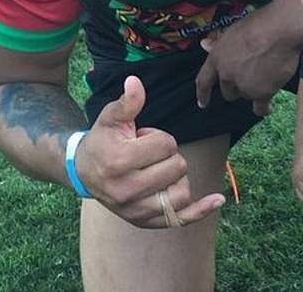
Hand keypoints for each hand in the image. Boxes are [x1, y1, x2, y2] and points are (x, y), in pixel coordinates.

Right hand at [75, 76, 224, 227]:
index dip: (159, 136)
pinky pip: (179, 219)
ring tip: (156, 170)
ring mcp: (136, 210)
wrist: (84, 172)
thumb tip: (135, 81)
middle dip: (168, 154)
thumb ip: (128, 102)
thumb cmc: (103, 140)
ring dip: (176, 176)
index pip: (166, 145)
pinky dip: (200, 210)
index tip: (142, 138)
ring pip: (181, 191)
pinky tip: (217, 200)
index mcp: (120, 161)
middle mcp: (128, 190)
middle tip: (147, 154)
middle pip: (177, 166)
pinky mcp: (143, 221)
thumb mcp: (111, 117)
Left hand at [195, 0, 302, 116]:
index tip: (202, 103)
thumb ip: (219, 44)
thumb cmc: (258, 24)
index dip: (202, 93)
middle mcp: (226, 74)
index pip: (204, 80)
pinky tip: (267, 106)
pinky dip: (263, 107)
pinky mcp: (260, 93)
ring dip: (252, 89)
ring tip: (266, 74)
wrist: (279, 31)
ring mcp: (243, 85)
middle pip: (228, 91)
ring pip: (245, 95)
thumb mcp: (232, 31)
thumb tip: (204, 44)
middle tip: (251, 73)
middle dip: (237, 85)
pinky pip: (259, 107)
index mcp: (217, 58)